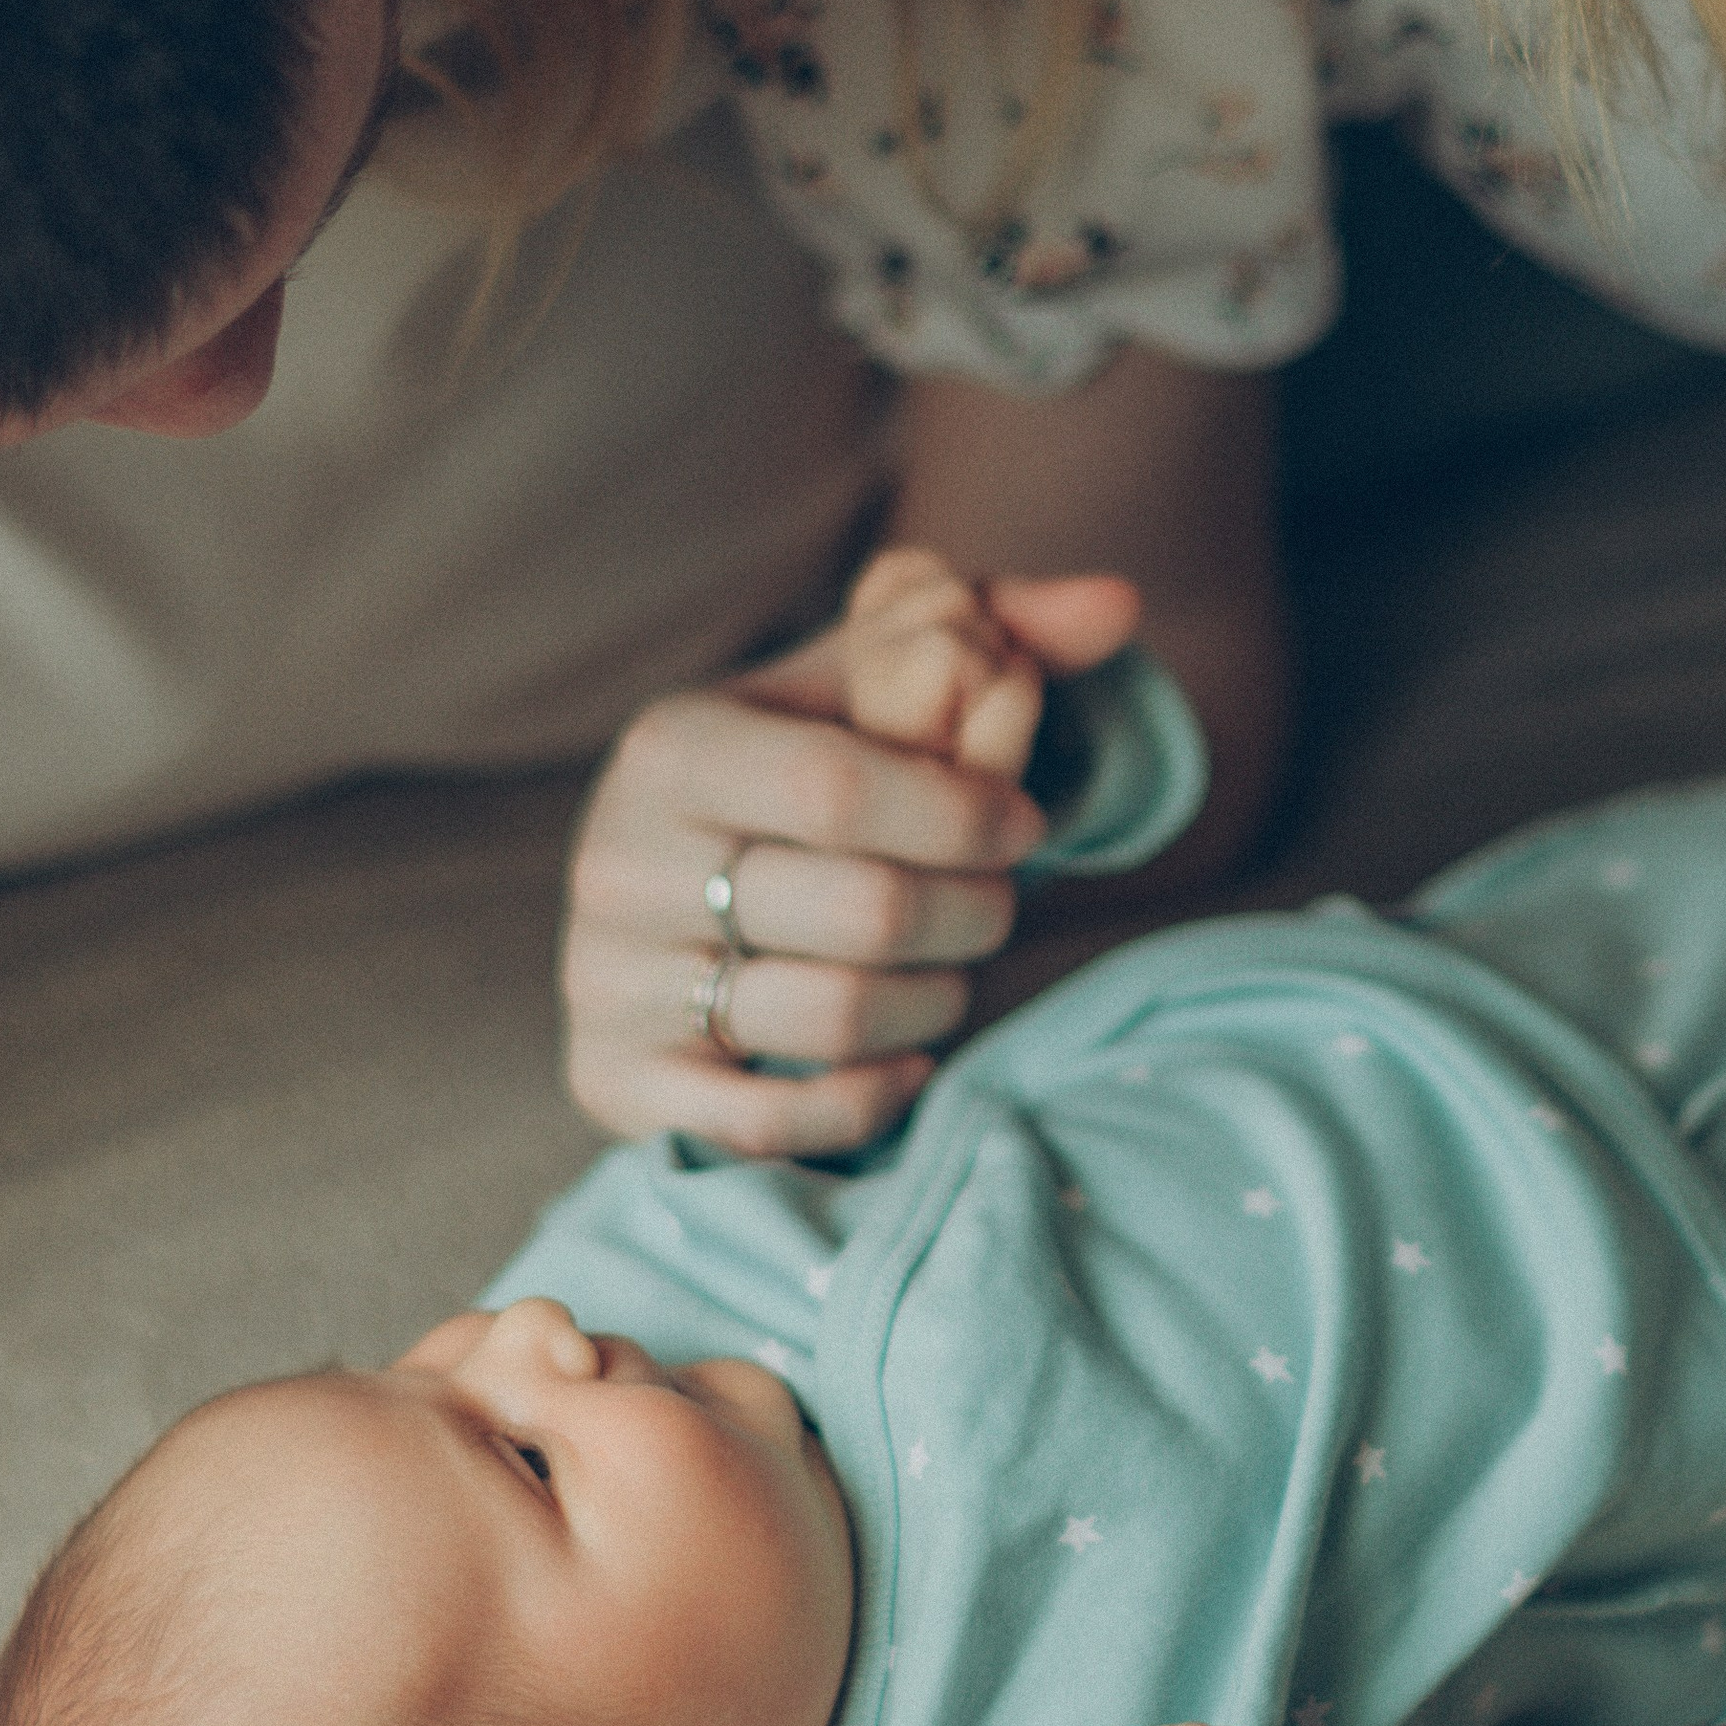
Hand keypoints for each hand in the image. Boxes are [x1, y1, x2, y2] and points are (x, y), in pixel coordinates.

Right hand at [561, 570, 1140, 1157]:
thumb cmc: (795, 773)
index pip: (841, 792)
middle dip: (974, 913)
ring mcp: (608, 981)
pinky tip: (908, 1058)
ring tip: (950, 969)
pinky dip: (869, 1097)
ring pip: (833, 1018)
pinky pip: (772, 1122)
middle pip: (862, 912)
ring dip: (936, 1001)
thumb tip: (1117, 603)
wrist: (664, 889)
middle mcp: (617, 863)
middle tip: (998, 904)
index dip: (967, 818)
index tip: (1026, 827)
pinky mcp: (615, 1083)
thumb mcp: (869, 683)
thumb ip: (992, 628)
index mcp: (672, 746)